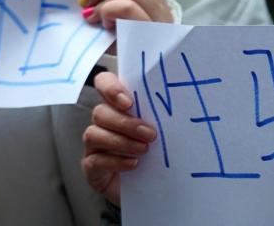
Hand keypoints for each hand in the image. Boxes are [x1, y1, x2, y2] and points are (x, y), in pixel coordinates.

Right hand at [82, 71, 156, 204]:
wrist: (153, 190)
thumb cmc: (157, 156)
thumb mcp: (162, 134)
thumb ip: (161, 119)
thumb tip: (181, 108)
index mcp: (118, 108)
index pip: (103, 83)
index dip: (110, 87)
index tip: (129, 102)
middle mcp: (102, 124)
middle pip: (100, 111)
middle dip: (125, 122)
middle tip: (150, 134)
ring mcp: (94, 146)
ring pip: (93, 134)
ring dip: (120, 142)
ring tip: (144, 150)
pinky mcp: (92, 167)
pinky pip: (95, 160)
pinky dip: (115, 161)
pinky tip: (134, 164)